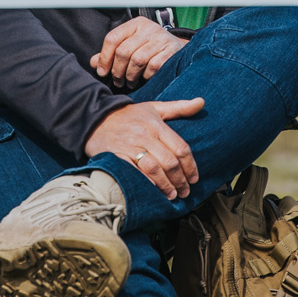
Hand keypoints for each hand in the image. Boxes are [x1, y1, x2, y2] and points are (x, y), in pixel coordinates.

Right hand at [84, 98, 205, 198]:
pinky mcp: (117, 156)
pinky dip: (147, 183)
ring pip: (154, 169)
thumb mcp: (154, 108)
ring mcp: (130, 147)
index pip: (181, 148)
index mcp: (156, 125)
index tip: (194, 178)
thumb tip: (202, 102)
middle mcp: (145, 136)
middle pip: (170, 162)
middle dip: (181, 180)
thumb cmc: (128, 115)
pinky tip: (154, 191)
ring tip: (173, 195)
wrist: (95, 118)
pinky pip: (135, 172)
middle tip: (186, 191)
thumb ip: (179, 107)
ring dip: (166, 185)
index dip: (191, 166)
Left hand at [92, 18, 185, 84]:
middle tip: (117, 80)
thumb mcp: (130, 44)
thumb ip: (111, 52)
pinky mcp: (170, 50)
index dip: (104, 57)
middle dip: (117, 70)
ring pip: (137, 60)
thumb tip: (94, 63)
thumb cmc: (149, 47)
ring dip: (130, 76)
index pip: (112, 38)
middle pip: (123, 51)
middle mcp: (148, 28)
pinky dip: (145, 76)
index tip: (102, 71)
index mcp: (135, 24)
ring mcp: (160, 39)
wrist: (178, 48)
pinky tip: (144, 79)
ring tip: (129, 82)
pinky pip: (153, 67)